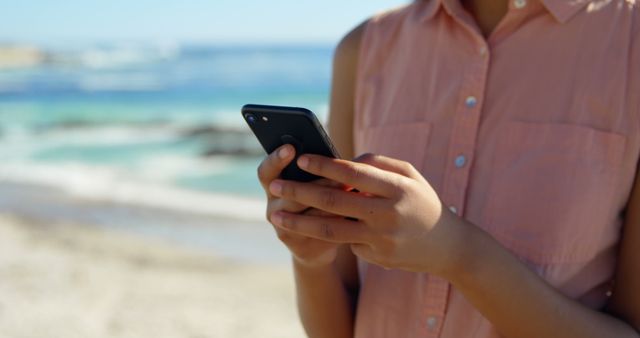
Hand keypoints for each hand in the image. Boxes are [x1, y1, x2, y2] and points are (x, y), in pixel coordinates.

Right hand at [258, 144, 347, 266]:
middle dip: (316, 182)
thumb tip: (350, 157)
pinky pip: (315, 230)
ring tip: (349, 190)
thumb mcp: (316, 182)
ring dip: (327, 200)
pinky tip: (350, 213)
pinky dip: (333, 220)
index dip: (276, 159)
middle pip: (288, 192)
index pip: (267, 171)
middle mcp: (273, 205)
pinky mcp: (296, 244)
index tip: (291, 148)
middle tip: (338, 174)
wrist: (319, 242)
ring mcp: (282, 226)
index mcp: (273, 184)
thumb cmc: (321, 201)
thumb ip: (321, 170)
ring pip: (304, 212)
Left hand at [268, 153, 465, 275]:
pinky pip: (346, 240)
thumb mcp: (409, 174)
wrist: (445, 246)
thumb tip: (342, 162)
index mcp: (396, 188)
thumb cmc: (422, 201)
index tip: (300, 159)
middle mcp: (387, 214)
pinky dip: (332, 231)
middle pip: (334, 201)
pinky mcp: (376, 257)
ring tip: (276, 215)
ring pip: (330, 229)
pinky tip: (318, 227)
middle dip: (300, 192)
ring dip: (298, 223)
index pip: (352, 173)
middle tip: (275, 185)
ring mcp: (380, 239)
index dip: (324, 165)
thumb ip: (376, 163)